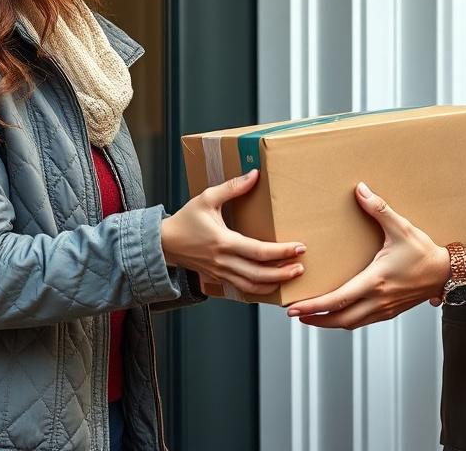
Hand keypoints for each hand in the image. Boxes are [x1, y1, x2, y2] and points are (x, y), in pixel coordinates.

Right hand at [162, 169, 306, 295]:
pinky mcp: (218, 279)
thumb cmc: (185, 220)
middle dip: (283, 273)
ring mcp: (220, 273)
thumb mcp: (206, 198)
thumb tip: (254, 174)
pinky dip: (259, 289)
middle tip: (302, 267)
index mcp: (223, 242)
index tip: (299, 247)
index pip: (259, 251)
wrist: (163, 243)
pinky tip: (271, 284)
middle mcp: (223, 261)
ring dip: (274, 284)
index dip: (282, 252)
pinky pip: (242, 288)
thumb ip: (232, 187)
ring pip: (252, 287)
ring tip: (291, 277)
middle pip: (259, 275)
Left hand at [286, 182, 448, 328]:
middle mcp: (378, 300)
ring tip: (310, 316)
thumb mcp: (401, 228)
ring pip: (350, 324)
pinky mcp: (390, 311)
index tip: (295, 308)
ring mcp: (384, 309)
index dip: (314, 307)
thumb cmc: (424, 252)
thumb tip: (360, 190)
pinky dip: (345, 320)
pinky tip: (338, 312)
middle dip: (315, 319)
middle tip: (294, 314)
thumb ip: (379, 209)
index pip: (338, 300)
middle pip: (340, 319)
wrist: (447, 273)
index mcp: (375, 281)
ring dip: (328, 322)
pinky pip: (362, 322)